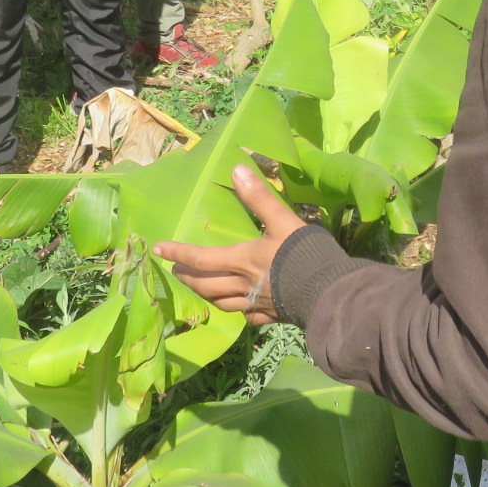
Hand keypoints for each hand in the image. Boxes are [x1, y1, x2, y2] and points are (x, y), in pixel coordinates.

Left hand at [156, 165, 306, 324]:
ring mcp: (256, 304)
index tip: (159, 250)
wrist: (327, 290)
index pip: (200, 258)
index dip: (178, 253)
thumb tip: (236, 169)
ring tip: (201, 290)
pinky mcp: (273, 315)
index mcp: (241, 260)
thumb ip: (259, 197)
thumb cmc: (303, 253)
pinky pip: (248, 317)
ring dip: (207, 296)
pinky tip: (241, 309)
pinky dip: (239, 311)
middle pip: (206, 285)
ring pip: (222, 303)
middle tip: (177, 272)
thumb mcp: (282, 220)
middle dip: (188, 278)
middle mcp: (242, 285)